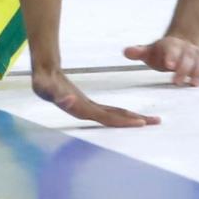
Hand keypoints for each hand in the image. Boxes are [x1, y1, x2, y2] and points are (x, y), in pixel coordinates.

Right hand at [33, 66, 160, 127]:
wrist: (42, 77)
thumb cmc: (42, 81)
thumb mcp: (44, 84)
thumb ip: (54, 92)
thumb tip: (69, 100)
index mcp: (80, 110)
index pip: (106, 118)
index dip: (123, 121)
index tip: (140, 122)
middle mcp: (87, 113)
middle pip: (114, 120)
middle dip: (135, 122)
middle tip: (157, 122)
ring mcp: (90, 110)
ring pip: (115, 117)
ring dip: (132, 119)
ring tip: (152, 120)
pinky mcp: (91, 106)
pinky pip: (111, 112)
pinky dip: (124, 114)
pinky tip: (134, 116)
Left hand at [122, 36, 198, 86]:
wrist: (180, 46)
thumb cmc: (162, 53)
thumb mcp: (148, 52)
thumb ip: (138, 52)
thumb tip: (126, 52)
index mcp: (171, 45)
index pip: (171, 49)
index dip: (170, 56)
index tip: (168, 64)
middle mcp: (188, 49)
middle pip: (187, 58)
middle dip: (182, 69)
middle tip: (176, 82)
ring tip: (194, 85)